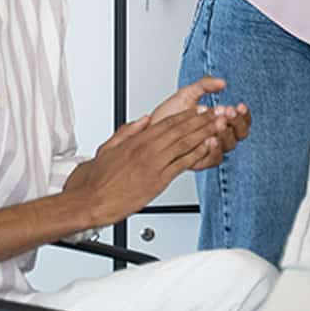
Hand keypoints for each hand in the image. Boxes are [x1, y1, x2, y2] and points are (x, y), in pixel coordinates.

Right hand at [63, 110, 230, 228]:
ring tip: (219, 125)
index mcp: (137, 141)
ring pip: (184, 144)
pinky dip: (197, 154)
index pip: (167, 123)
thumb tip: (144, 120)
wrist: (90, 201)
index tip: (200, 109)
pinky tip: (208, 148)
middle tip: (217, 113)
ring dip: (204, 133)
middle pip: (180, 130)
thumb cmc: (95, 179)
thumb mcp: (108, 147)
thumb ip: (128, 131)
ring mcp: (154, 165)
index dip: (187, 115)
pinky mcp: (158, 181)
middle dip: (201, 120)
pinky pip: (182, 164)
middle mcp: (147, 150)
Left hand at [151, 77, 251, 168]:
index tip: (239, 105)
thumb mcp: (187, 94)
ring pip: (230, 145)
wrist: (150, 130)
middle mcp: (219, 136)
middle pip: (240, 133)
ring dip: (226, 133)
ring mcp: (210, 149)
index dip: (244, 114)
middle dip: (236, 122)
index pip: (242, 120)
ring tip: (219, 123)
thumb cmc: (167, 114)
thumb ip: (205, 85)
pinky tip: (210, 139)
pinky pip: (214, 159)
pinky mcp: (199, 161)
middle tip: (228, 112)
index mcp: (220, 121)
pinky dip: (214, 150)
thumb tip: (222, 82)